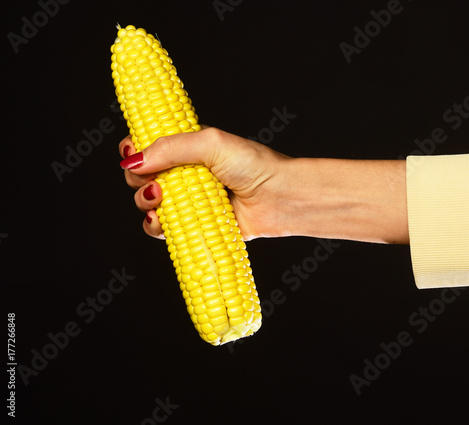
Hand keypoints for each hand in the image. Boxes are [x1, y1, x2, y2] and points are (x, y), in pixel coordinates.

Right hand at [118, 127, 292, 240]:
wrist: (280, 198)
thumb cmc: (253, 165)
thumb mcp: (211, 143)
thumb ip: (171, 147)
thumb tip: (133, 160)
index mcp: (188, 149)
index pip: (149, 147)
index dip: (134, 152)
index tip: (131, 155)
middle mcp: (186, 175)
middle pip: (143, 178)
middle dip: (138, 181)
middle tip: (154, 183)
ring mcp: (190, 202)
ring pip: (149, 205)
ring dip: (144, 203)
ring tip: (160, 199)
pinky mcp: (196, 227)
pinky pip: (164, 230)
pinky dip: (156, 227)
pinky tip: (162, 221)